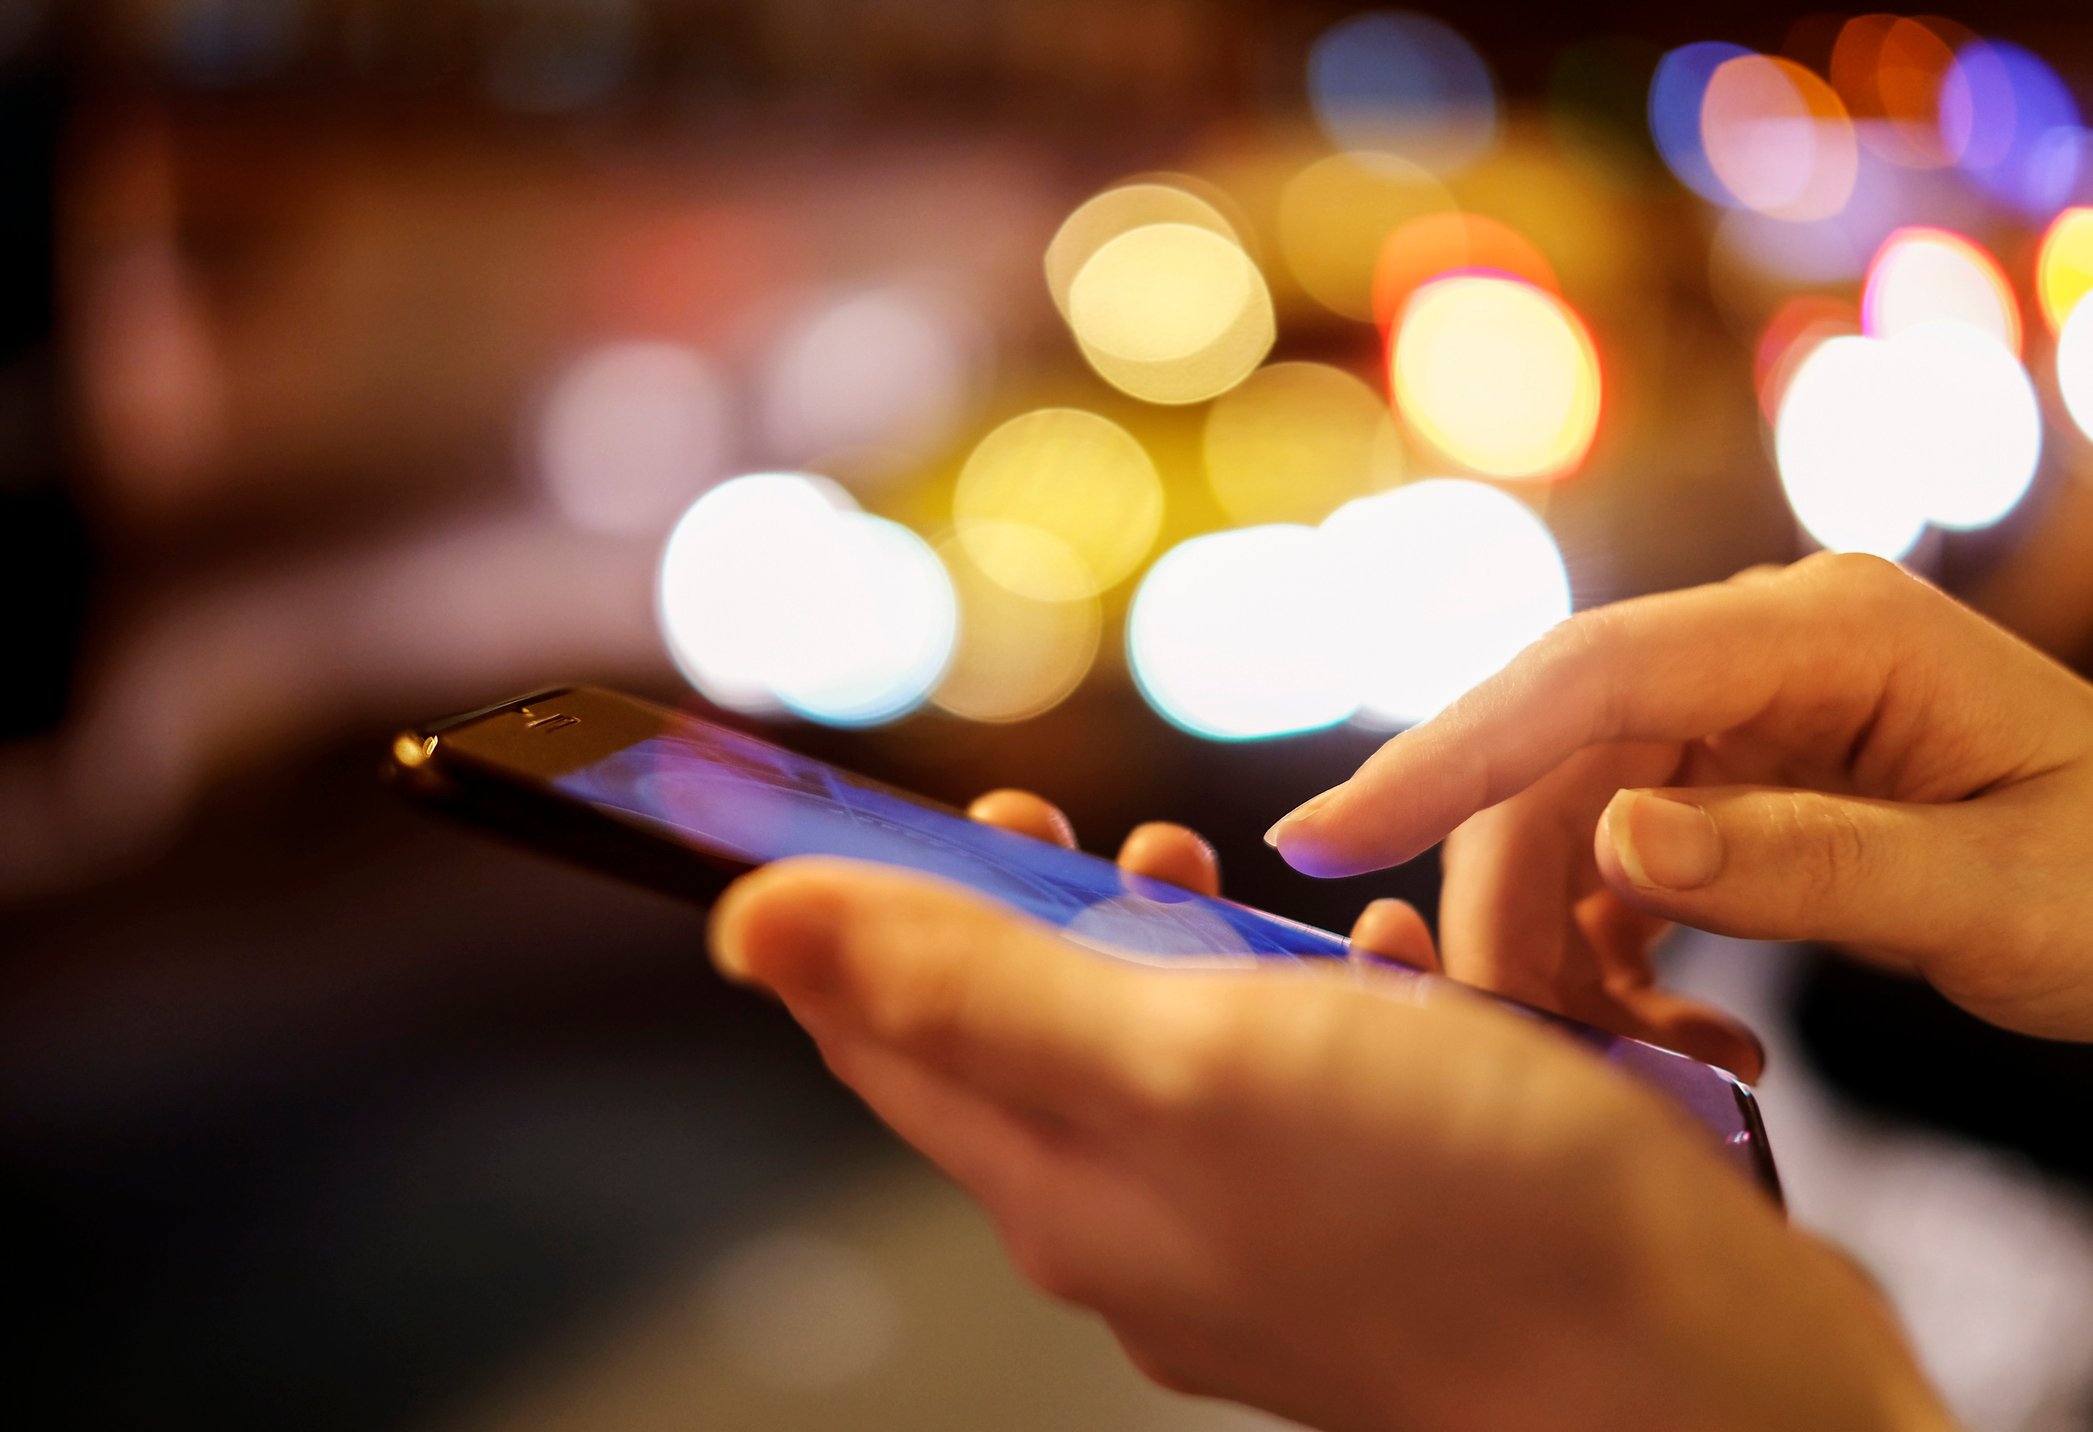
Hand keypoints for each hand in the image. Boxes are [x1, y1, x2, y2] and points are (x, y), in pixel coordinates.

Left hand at [707, 814, 1954, 1431]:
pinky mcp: (1368, 1220)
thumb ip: (961, 987)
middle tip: (1124, 835)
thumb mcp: (1177, 1054)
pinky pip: (1300, 1087)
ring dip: (1189, 948)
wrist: (1695, 1365)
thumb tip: (749, 925)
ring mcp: (1257, 1230)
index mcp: (1065, 1186)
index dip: (888, 907)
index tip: (959, 803)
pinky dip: (1324, 1003)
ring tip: (1236, 884)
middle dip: (1053, 910)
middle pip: (1030, 1039)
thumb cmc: (1450, 1205)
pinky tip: (1396, 964)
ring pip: (1171, 1055)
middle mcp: (1144, 1221)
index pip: (894, 1036)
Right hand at [1267, 553, 2092, 1053]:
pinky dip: (1613, 948)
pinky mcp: (1738, 773)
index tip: (1328, 837)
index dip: (1448, 754)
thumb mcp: (1994, 895)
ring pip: (1568, 811)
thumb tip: (1612, 840)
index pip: (1592, 675)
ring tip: (1627, 1052)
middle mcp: (1766, 649)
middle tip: (1495, 1032)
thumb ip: (1803, 864)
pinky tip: (1680, 1030)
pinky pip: (1618, 851)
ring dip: (1560, 940)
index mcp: (1828, 633)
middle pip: (1556, 752)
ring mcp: (1748, 708)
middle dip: (1503, 893)